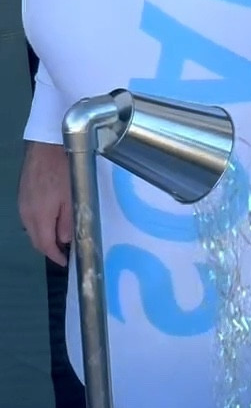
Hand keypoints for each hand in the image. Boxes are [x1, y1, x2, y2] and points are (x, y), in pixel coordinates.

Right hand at [18, 142, 71, 266]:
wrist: (46, 146)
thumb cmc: (63, 170)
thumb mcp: (72, 197)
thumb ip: (68, 222)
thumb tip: (65, 240)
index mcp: (39, 216)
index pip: (44, 245)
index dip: (55, 256)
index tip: (65, 262)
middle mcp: (26, 213)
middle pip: (35, 240)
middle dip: (49, 248)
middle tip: (63, 251)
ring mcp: (22, 204)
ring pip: (30, 229)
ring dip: (43, 236)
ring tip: (59, 236)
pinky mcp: (22, 195)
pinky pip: (28, 217)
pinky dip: (38, 224)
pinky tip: (50, 220)